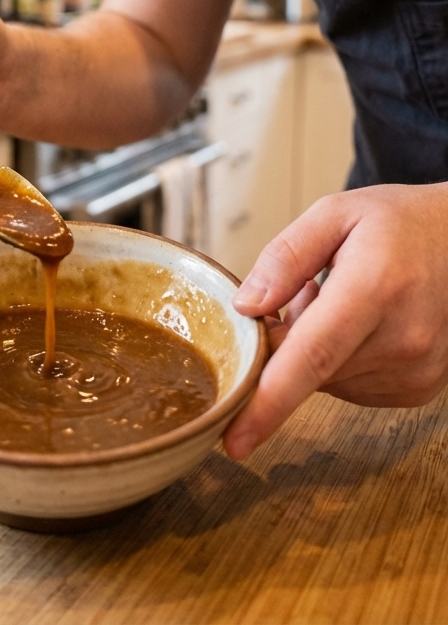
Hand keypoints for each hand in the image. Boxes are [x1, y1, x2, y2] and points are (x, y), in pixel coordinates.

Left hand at [223, 182, 447, 459]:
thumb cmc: (397, 225)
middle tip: (308, 290)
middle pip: (310, 369)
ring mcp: (415, 371)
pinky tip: (360, 323)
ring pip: (326, 381)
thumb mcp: (333, 214)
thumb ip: (285, 257)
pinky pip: (351, 387)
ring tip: (342, 299)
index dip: (269, 401)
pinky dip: (340, 361)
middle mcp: (401, 339)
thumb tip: (246, 307)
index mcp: (374, 288)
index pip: (313, 355)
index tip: (236, 439)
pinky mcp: (417, 389)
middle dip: (287, 338)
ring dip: (315, 349)